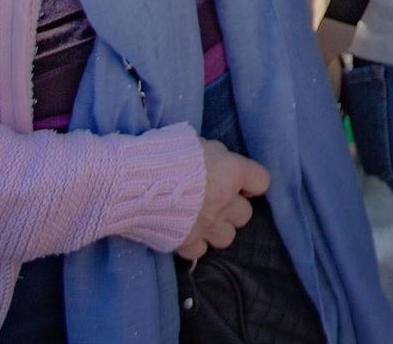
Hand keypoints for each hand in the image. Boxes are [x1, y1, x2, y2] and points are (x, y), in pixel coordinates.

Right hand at [174, 140, 269, 259]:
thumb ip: (215, 155)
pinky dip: (193, 244)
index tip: (240, 182)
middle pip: (245, 214)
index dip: (251, 183)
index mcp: (232, 173)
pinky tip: (183, 232)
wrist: (131, 181)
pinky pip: (199, 251)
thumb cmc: (164, 153)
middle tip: (215, 201)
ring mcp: (206, 225)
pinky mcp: (185, 242)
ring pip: (227, 237)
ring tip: (201, 220)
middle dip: (232, 208)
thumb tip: (218, 162)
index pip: (261, 181)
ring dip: (217, 229)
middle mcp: (225, 202)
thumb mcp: (196, 142)